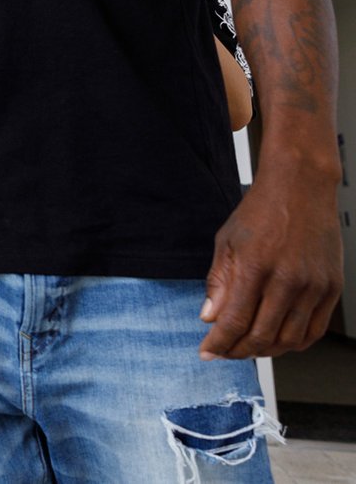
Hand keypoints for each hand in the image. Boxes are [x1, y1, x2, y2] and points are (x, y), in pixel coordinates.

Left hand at [198, 174, 342, 359]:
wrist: (301, 188)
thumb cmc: (261, 211)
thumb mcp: (226, 243)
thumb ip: (218, 283)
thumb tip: (210, 319)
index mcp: (256, 267)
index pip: (235, 322)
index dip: (219, 343)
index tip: (206, 352)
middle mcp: (289, 280)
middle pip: (262, 336)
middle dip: (238, 351)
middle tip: (224, 351)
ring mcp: (314, 287)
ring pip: (290, 340)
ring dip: (265, 350)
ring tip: (248, 347)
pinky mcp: (332, 289)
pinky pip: (315, 330)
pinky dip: (295, 343)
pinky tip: (278, 340)